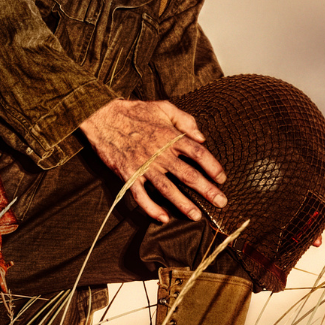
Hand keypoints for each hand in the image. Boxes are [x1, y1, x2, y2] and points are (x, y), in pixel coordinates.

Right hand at [80, 98, 227, 223]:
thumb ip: (185, 120)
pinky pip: (140, 196)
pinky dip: (151, 208)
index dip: (213, 166)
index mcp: (170, 136)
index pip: (198, 153)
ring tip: (196, 216)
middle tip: (221, 202)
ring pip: (167, 189)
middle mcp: (159, 153)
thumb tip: (202, 136)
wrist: (102, 117)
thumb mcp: (163, 107)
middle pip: (188, 174)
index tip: (222, 178)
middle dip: (206, 190)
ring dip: (183, 204)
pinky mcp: (128, 175)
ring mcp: (143, 166)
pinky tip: (163, 218)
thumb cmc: (134, 112)